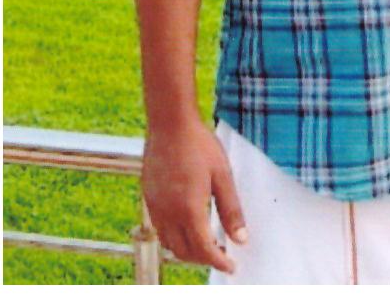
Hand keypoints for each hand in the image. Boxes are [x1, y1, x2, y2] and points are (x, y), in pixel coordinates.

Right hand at [142, 116, 246, 273]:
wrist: (170, 123)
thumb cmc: (198, 144)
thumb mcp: (222, 175)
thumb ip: (231, 210)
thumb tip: (241, 238)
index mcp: (189, 209)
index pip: (204, 249)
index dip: (218, 262)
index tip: (231, 266)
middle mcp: (168, 213)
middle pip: (184, 252)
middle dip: (203, 259)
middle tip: (221, 254)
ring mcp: (155, 206)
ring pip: (169, 244)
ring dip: (187, 250)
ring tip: (206, 242)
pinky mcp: (148, 198)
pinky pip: (160, 229)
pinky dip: (174, 236)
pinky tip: (187, 225)